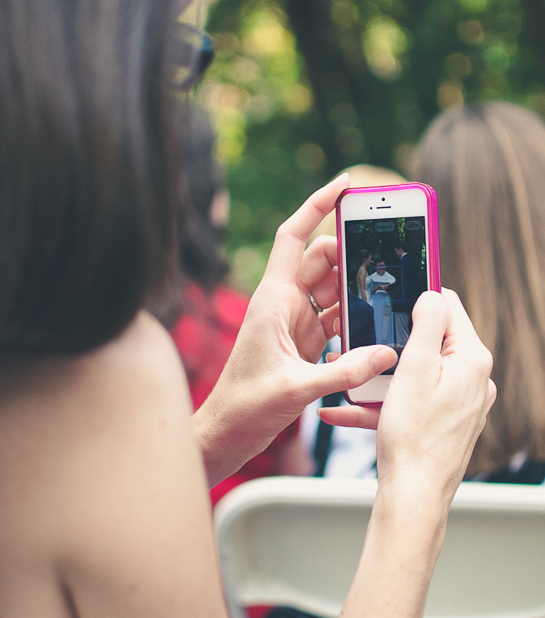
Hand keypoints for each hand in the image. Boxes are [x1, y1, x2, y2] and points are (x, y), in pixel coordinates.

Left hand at [194, 173, 397, 485]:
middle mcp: (283, 304)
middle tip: (388, 254)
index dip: (317, 205)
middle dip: (352, 253)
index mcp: (273, 299)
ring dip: (356, 287)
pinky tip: (375, 323)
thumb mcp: (297, 388)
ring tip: (390, 287)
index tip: (347, 185)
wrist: (228, 432)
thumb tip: (388, 352)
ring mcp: (294, 323)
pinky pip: (334, 318)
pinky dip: (353, 317)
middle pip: (322, 259)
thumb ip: (345, 370)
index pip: (295, 236)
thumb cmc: (246, 407)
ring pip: (331, 289)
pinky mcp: (302, 343)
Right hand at [320, 289, 495, 503]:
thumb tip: (432, 293)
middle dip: (390, 344)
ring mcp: (457, 404)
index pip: (450, 308)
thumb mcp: (414, 369)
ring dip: (377, 378)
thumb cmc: (414, 438)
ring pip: (412, 376)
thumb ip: (426, 324)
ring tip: (345, 381)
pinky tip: (342, 412)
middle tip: (359, 343)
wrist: (413, 496)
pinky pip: (408, 404)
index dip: (419, 298)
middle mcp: (471, 381)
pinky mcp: (441, 424)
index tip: (392, 294)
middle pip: (427, 343)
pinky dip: (379, 405)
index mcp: (471, 360)